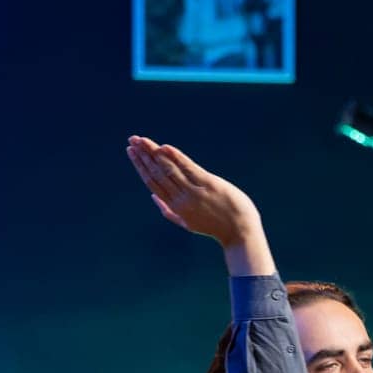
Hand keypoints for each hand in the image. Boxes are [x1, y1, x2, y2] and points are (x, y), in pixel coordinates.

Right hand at [125, 136, 260, 246]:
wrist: (240, 233)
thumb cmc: (216, 226)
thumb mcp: (189, 223)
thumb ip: (169, 211)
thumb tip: (153, 196)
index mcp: (176, 207)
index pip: (152, 182)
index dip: (140, 166)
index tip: (132, 152)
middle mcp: (182, 198)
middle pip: (157, 173)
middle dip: (143, 155)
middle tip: (132, 140)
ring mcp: (195, 191)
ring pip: (169, 169)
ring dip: (154, 152)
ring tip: (142, 140)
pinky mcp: (209, 184)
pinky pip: (189, 168)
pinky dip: (176, 157)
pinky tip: (164, 147)